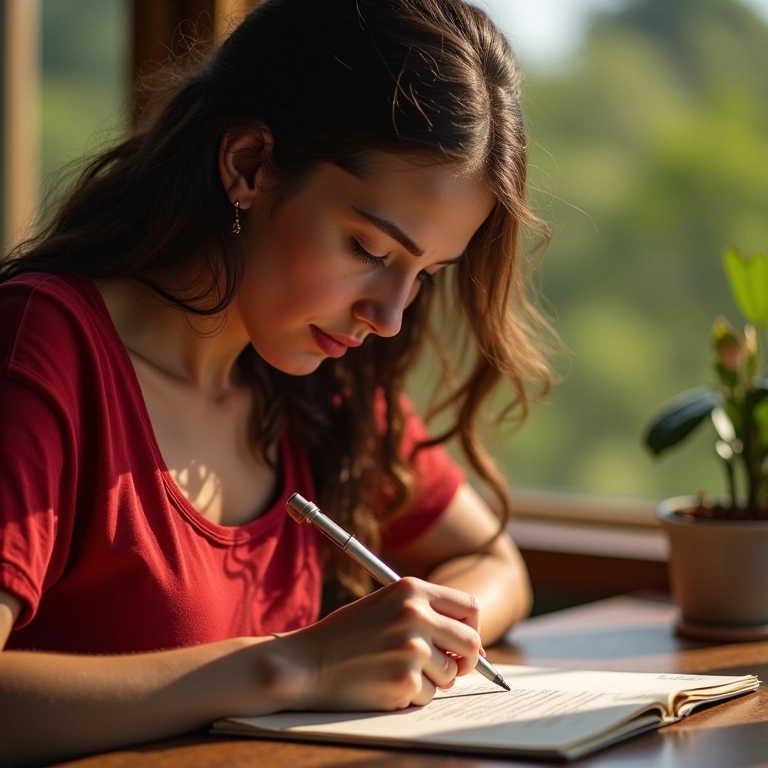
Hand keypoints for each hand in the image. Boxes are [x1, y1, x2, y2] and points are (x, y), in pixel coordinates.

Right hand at [273, 577, 481, 711]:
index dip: (471, 627)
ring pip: (449, 673)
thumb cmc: (345, 635)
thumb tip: (471, 645)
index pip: (469, 607)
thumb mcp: (385, 605)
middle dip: (466, 659)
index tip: (464, 642)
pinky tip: (384, 683)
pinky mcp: (405, 681)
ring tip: (398, 671)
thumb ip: (425, 614)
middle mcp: (416, 615)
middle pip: (471, 642)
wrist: (306, 662)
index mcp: (412, 589)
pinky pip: (428, 694)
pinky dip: (412, 695)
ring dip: (432, 679)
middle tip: (451, 667)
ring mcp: (412, 649)